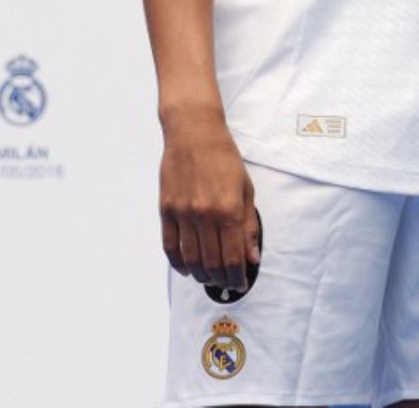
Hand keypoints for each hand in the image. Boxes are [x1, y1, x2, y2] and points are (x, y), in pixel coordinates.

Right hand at [159, 105, 260, 290]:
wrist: (194, 134)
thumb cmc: (224, 159)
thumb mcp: (246, 189)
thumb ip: (249, 225)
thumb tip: (253, 256)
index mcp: (229, 210)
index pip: (233, 257)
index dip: (238, 277)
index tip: (241, 283)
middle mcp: (205, 215)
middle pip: (212, 263)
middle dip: (222, 279)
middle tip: (228, 284)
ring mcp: (183, 213)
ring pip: (190, 259)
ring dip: (201, 275)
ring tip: (210, 278)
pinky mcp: (166, 210)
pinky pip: (170, 246)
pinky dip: (178, 263)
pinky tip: (188, 268)